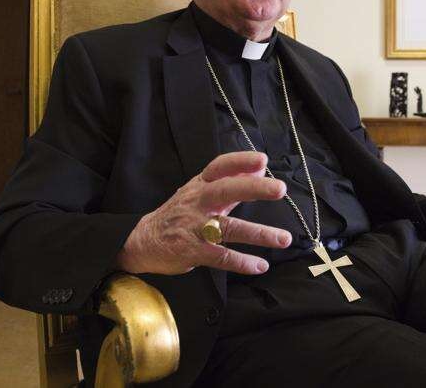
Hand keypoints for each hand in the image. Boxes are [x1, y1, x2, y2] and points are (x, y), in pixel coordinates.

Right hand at [116, 151, 290, 275]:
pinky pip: (221, 257)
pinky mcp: (193, 251)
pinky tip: (260, 266)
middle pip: (226, 190)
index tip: (262, 160)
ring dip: (259, 233)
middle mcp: (198, 202)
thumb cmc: (179, 214)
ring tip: (284, 238)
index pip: (220, 167)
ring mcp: (195, 227)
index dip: (240, 161)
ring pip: (229, 227)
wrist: (142, 241)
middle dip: (254, 188)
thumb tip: (259, 168)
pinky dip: (242, 262)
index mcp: (200, 185)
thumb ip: (230, 182)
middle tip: (280, 189)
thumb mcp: (199, 192)